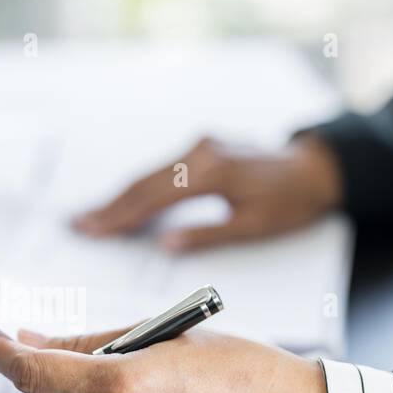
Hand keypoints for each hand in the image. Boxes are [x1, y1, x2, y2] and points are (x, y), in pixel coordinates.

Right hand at [73, 134, 342, 250]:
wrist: (315, 168)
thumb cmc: (290, 202)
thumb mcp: (252, 227)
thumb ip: (206, 235)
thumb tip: (165, 246)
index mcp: (211, 171)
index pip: (153, 198)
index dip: (119, 216)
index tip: (91, 230)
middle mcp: (200, 152)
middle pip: (143, 183)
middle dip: (109, 206)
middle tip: (77, 225)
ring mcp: (201, 146)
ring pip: (150, 175)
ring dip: (121, 196)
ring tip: (92, 216)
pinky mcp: (203, 147)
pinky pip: (163, 170)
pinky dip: (141, 188)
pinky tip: (124, 201)